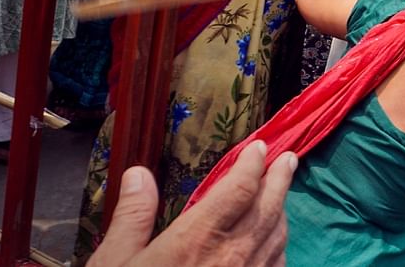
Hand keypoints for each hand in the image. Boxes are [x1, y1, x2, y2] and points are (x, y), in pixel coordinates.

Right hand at [88, 140, 295, 266]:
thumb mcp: (115, 262)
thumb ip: (133, 216)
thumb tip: (138, 174)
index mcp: (198, 239)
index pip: (239, 189)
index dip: (252, 164)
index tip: (260, 147)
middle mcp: (232, 257)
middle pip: (269, 207)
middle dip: (280, 179)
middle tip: (289, 159)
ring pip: (277, 237)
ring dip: (281, 211)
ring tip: (281, 194)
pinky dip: (278, 246)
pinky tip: (273, 242)